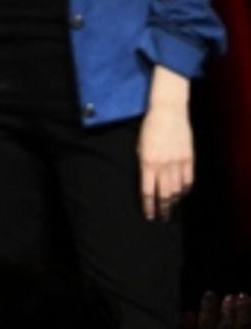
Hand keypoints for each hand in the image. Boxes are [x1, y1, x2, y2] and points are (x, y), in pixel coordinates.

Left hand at [137, 100, 192, 220]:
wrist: (168, 111)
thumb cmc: (150, 127)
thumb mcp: (140, 147)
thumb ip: (144, 165)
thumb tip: (148, 182)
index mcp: (147, 163)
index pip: (148, 192)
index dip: (149, 206)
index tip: (149, 215)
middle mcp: (163, 165)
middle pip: (164, 194)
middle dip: (163, 208)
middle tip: (163, 217)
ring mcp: (178, 162)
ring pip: (177, 190)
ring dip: (174, 201)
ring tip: (171, 207)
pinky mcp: (189, 158)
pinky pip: (189, 179)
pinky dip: (185, 189)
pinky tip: (182, 193)